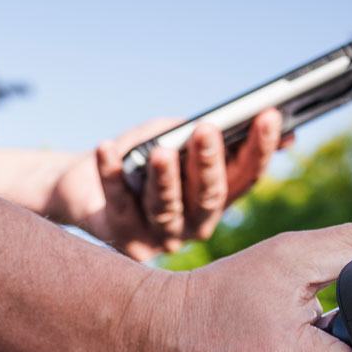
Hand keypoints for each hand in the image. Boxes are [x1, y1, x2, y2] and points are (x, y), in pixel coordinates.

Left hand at [50, 109, 288, 259]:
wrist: (82, 186)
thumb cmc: (139, 160)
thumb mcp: (177, 140)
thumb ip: (213, 133)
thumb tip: (270, 119)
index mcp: (216, 200)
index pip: (246, 176)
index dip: (260, 148)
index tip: (269, 115)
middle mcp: (194, 225)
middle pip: (209, 196)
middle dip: (209, 162)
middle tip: (207, 129)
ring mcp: (159, 237)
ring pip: (166, 208)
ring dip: (164, 178)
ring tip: (161, 150)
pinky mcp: (122, 237)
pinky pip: (117, 203)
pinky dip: (110, 174)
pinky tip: (106, 147)